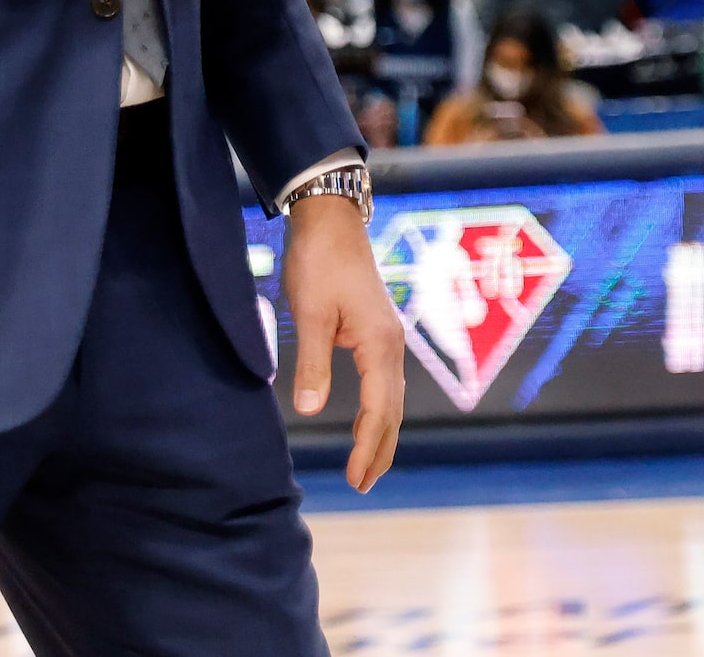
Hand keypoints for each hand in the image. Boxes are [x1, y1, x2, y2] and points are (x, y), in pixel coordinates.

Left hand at [284, 195, 403, 492]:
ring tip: (368, 465)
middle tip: (362, 485)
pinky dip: (380, 408)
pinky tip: (371, 418)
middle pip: (393, 410)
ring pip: (392, 397)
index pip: (379, 410)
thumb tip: (312, 410)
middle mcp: (392, 344)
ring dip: (381, 432)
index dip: (367, 447)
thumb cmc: (319, 261)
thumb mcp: (310, 313)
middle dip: (380, 449)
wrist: (330, 219)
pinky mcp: (378, 329)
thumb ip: (313, 362)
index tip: (355, 479)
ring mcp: (388, 336)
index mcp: (379, 344)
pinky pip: (385, 381)